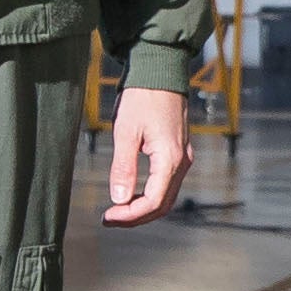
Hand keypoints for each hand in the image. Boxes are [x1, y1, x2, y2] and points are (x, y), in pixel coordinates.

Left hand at [104, 86, 193, 224]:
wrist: (161, 71)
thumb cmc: (143, 97)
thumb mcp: (126, 131)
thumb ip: (123, 168)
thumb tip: (119, 199)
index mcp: (170, 159)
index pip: (153, 202)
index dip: (130, 215)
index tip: (107, 217)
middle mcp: (182, 162)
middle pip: (162, 204)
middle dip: (135, 216)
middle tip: (109, 219)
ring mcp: (183, 157)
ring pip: (166, 196)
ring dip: (142, 207)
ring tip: (117, 209)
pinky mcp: (178, 153)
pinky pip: (167, 183)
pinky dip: (149, 195)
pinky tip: (130, 193)